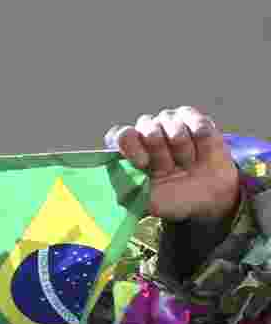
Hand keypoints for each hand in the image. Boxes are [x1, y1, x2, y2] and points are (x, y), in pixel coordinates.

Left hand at [106, 106, 239, 222]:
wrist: (210, 198)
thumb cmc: (175, 200)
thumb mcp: (150, 203)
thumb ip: (130, 190)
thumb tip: (114, 182)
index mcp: (129, 152)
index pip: (118, 135)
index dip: (129, 145)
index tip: (143, 163)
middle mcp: (146, 133)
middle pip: (147, 127)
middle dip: (161, 152)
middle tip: (169, 169)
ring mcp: (169, 124)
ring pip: (171, 123)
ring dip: (182, 148)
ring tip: (187, 164)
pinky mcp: (194, 120)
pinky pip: (195, 122)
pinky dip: (202, 141)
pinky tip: (202, 153)